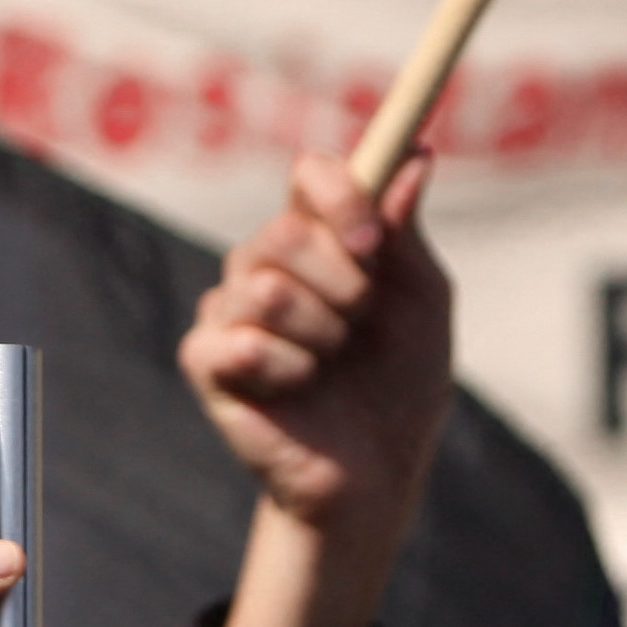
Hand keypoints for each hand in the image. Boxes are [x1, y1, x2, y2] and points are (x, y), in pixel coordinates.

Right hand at [184, 151, 449, 626]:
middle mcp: (267, 262)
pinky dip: (286, 370)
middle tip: (361, 324)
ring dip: (321, 334)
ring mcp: (230, 309)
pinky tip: (299, 390)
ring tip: (332, 364)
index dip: (340, 196)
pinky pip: (237, 342)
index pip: (309, 175)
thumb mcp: (420, 300)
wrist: (377, 472)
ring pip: (263, 289)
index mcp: (320, 236)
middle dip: (342, 285)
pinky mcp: (206, 359)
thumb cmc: (400, 382)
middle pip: (283, 231)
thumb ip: (405, 232)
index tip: (374, 242)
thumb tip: (417, 155)